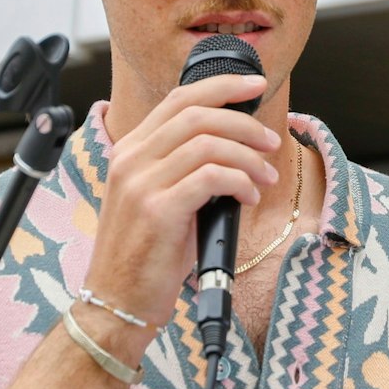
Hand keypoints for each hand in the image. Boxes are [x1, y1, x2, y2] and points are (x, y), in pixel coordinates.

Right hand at [85, 75, 279, 343]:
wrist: (116, 302)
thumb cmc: (145, 256)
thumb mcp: (159, 200)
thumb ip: (183, 168)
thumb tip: (235, 149)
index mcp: (130, 151)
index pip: (178, 99)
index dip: (221, 86)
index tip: (256, 87)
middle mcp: (131, 160)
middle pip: (197, 114)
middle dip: (244, 122)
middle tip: (271, 142)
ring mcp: (141, 184)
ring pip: (208, 143)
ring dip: (248, 157)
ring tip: (266, 179)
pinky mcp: (158, 210)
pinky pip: (211, 177)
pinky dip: (240, 183)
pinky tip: (248, 199)